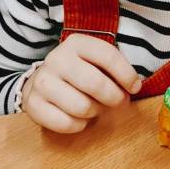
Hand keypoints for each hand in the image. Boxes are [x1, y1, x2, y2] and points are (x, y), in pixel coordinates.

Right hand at [22, 33, 141, 132]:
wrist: (40, 80)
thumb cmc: (78, 70)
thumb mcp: (94, 60)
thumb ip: (114, 68)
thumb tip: (135, 86)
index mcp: (76, 43)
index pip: (108, 56)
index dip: (127, 75)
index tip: (135, 87)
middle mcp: (57, 59)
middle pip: (96, 84)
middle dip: (114, 98)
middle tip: (119, 102)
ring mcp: (43, 82)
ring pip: (82, 107)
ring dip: (96, 112)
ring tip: (96, 107)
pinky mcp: (33, 105)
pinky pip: (66, 123)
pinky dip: (79, 125)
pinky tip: (79, 117)